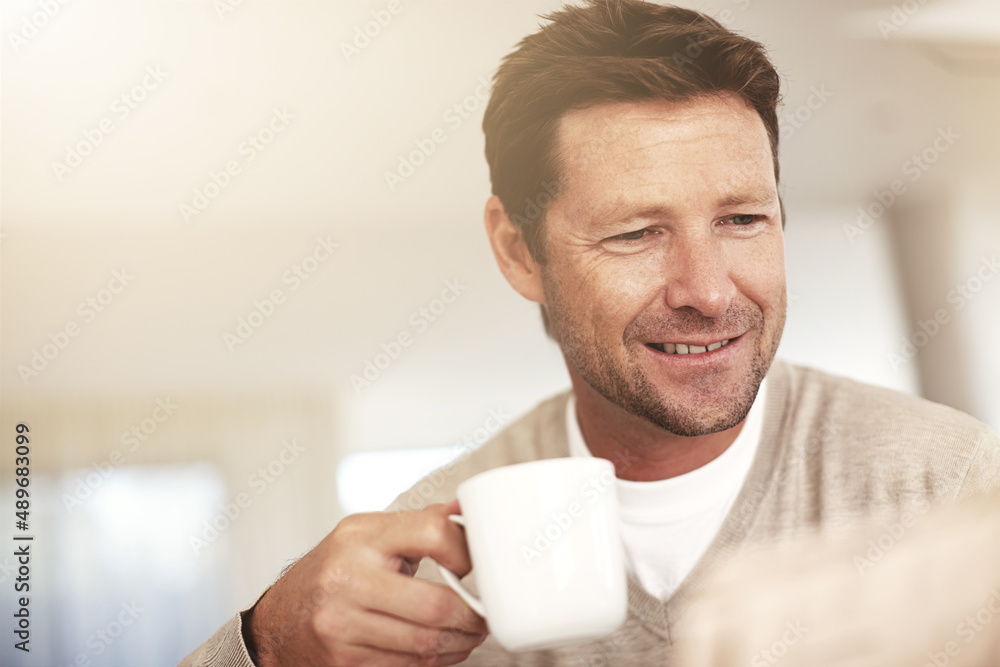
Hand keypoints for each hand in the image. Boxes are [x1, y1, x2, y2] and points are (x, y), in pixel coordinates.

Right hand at [245, 500, 488, 665]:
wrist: (278, 620)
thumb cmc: (331, 571)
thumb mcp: (366, 534)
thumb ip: (418, 523)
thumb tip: (463, 508)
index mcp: (361, 536)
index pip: (431, 533)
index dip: (464, 551)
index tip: (473, 565)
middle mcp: (348, 577)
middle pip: (434, 605)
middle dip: (470, 617)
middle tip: (484, 616)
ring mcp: (343, 622)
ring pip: (425, 643)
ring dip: (459, 643)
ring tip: (469, 634)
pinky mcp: (344, 659)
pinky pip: (407, 665)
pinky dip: (434, 660)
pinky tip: (442, 649)